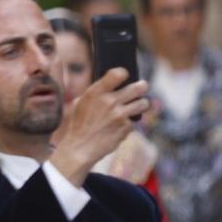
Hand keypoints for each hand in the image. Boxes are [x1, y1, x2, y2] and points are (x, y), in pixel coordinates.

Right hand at [51, 68, 148, 185]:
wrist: (79, 148)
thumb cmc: (78, 124)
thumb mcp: (81, 102)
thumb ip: (97, 93)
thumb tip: (111, 84)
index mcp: (96, 92)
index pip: (118, 73)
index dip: (124, 73)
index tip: (125, 75)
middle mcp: (110, 101)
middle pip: (138, 87)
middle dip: (142, 86)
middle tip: (142, 87)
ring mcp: (120, 115)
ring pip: (143, 103)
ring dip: (142, 104)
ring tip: (138, 104)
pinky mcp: (126, 128)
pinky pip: (134, 121)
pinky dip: (130, 122)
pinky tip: (121, 124)